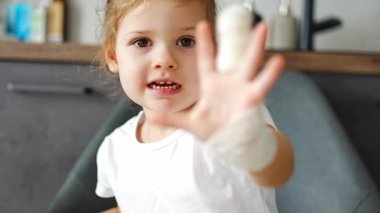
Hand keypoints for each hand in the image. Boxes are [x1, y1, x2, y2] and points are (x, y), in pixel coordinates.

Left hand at [150, 21, 284, 139]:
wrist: (230, 146)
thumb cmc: (214, 130)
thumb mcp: (190, 123)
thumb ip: (171, 118)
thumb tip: (151, 115)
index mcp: (212, 85)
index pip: (207, 59)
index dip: (205, 43)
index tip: (203, 24)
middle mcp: (229, 83)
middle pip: (233, 56)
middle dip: (235, 38)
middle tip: (242, 19)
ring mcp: (241, 90)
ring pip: (250, 64)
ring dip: (256, 47)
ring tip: (262, 29)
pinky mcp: (251, 100)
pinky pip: (261, 85)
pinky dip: (269, 75)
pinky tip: (277, 62)